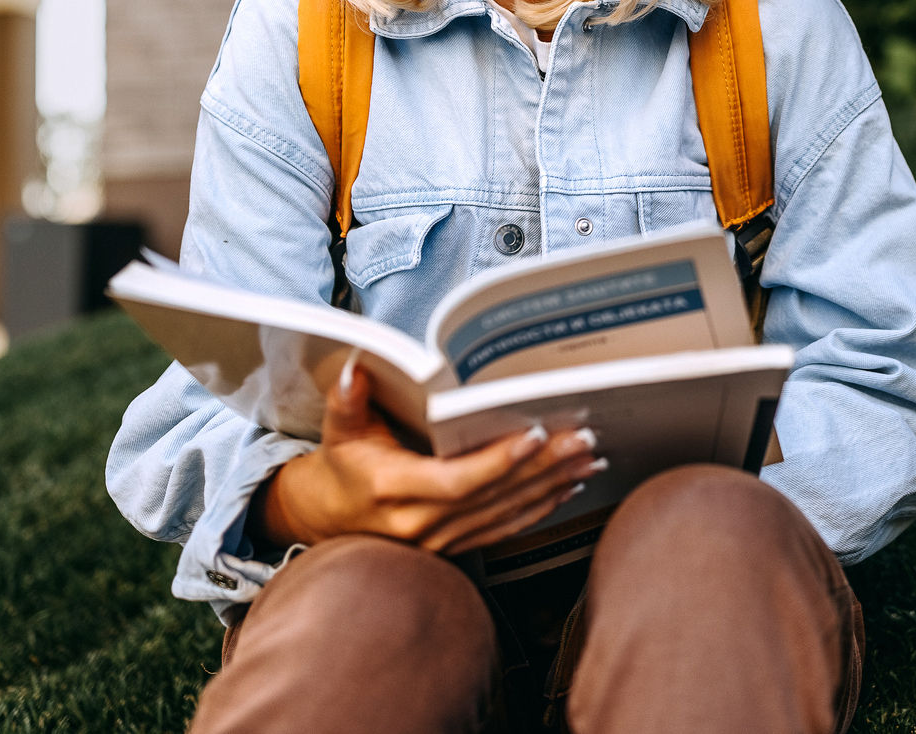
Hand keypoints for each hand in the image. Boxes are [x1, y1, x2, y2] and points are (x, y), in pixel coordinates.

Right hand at [256, 359, 602, 554]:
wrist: (328, 518)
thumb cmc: (341, 465)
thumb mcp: (337, 429)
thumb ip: (347, 399)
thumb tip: (355, 368)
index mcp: (391, 490)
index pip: (454, 481)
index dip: (497, 462)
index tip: (534, 435)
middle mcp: (418, 523)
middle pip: (492, 496)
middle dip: (542, 467)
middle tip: (583, 439)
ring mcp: (439, 542)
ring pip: (505, 514)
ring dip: (551, 486)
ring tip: (588, 458)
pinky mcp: (454, 548)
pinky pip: (504, 529)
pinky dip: (540, 507)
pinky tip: (569, 487)